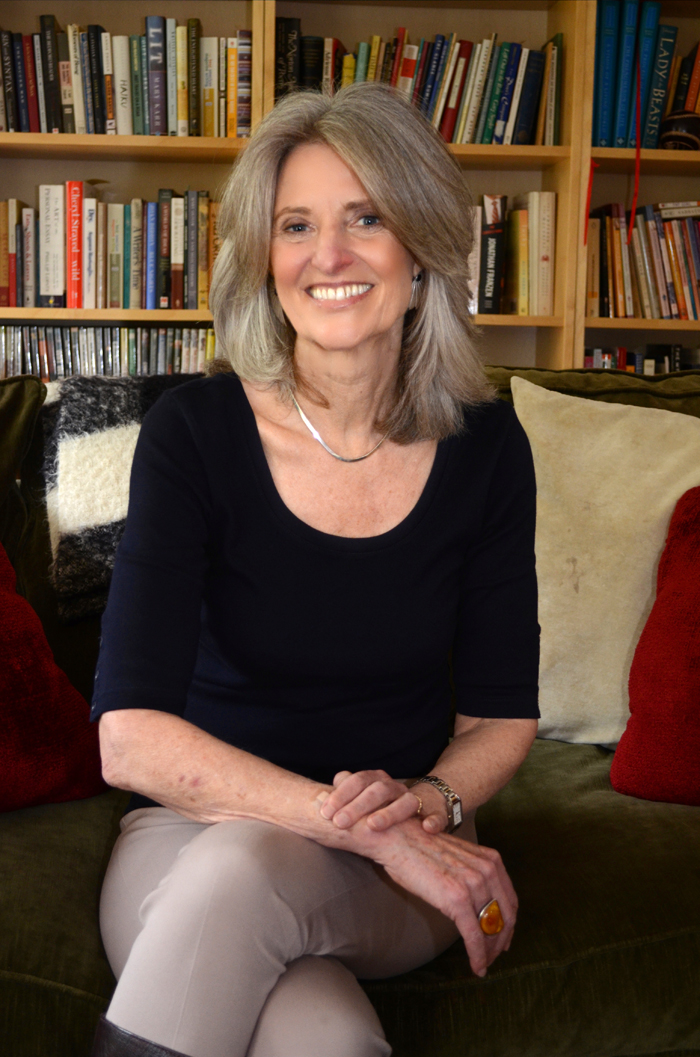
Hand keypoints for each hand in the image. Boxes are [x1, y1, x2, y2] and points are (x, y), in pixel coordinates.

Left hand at [318, 769, 446, 833]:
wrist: (428, 802)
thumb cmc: (386, 806)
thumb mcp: (365, 798)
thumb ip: (347, 792)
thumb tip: (325, 790)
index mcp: (378, 781)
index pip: (358, 780)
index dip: (341, 795)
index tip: (326, 812)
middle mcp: (396, 788)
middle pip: (378, 790)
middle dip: (357, 806)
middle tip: (340, 822)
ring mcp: (416, 799)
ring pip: (406, 801)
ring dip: (390, 813)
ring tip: (373, 825)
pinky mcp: (436, 812)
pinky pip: (437, 815)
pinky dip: (433, 821)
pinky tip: (425, 828)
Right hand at [374, 820, 517, 977]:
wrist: (397, 838)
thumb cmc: (420, 849)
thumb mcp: (458, 858)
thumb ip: (474, 875)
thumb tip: (479, 904)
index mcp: (490, 859)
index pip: (510, 900)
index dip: (509, 924)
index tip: (503, 940)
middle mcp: (487, 870)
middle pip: (505, 917)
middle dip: (501, 941)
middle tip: (493, 957)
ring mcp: (473, 884)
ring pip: (491, 930)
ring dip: (489, 952)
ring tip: (483, 964)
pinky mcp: (457, 899)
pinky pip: (474, 936)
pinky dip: (478, 955)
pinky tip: (476, 967)